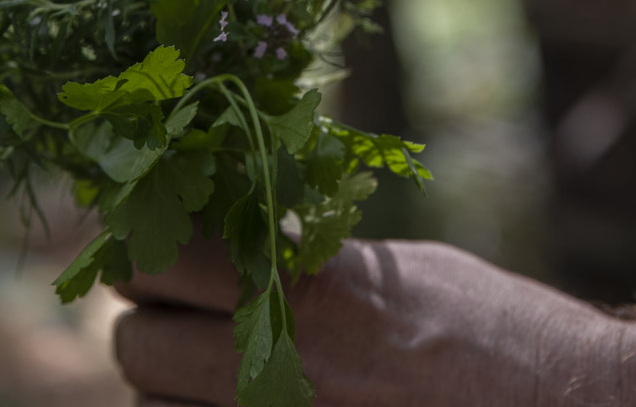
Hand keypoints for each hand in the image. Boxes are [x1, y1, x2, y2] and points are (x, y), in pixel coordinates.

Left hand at [112, 236, 617, 406]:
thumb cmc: (501, 332)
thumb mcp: (401, 269)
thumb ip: (312, 263)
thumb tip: (242, 246)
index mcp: (307, 289)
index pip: (157, 260)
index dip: (140, 248)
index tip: (148, 244)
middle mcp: (280, 368)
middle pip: (134, 346)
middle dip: (147, 323)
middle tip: (179, 309)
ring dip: (168, 387)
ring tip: (216, 367)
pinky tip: (241, 401)